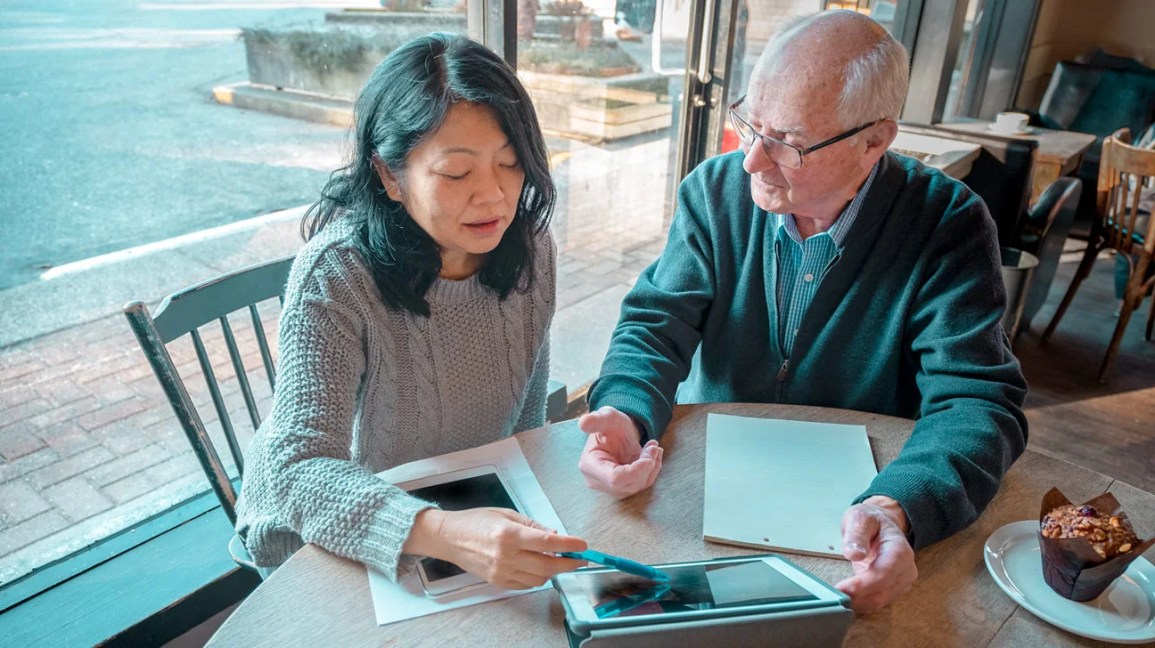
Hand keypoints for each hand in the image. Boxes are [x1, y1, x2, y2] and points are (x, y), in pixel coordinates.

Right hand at [406, 508, 587, 588]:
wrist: (449, 538)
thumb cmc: (477, 521)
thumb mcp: (507, 514)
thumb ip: (533, 526)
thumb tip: (555, 536)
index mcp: (509, 535)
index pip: (547, 543)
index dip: (569, 546)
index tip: (583, 545)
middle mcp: (506, 556)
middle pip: (548, 566)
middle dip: (568, 563)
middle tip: (579, 558)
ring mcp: (501, 572)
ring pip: (539, 578)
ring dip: (553, 571)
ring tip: (556, 560)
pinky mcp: (498, 582)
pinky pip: (526, 585)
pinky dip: (538, 577)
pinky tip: (538, 566)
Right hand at [577, 406, 662, 497]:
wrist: (617, 432)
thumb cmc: (611, 424)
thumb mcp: (606, 416)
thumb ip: (597, 420)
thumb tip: (583, 423)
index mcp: (589, 464)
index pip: (614, 478)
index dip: (635, 471)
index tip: (649, 458)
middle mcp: (597, 480)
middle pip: (627, 484)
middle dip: (646, 467)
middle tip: (654, 446)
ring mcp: (609, 487)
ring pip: (637, 486)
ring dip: (651, 467)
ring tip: (653, 447)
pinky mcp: (621, 489)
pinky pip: (642, 484)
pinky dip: (652, 471)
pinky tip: (652, 456)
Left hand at [834, 496, 917, 613]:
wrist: (882, 524)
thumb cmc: (872, 520)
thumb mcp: (860, 518)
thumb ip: (857, 534)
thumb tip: (854, 553)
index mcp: (900, 551)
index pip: (883, 574)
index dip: (862, 585)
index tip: (842, 588)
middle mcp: (905, 569)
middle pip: (882, 592)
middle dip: (857, 597)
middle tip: (832, 595)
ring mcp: (901, 581)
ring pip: (879, 601)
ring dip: (858, 602)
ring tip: (836, 596)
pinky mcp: (893, 589)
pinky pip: (877, 601)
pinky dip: (861, 602)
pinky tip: (846, 597)